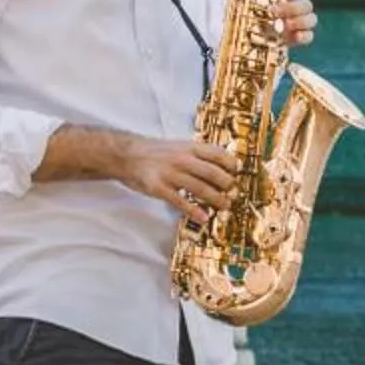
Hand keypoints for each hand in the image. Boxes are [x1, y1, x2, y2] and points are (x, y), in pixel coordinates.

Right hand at [118, 135, 237, 224]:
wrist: (127, 155)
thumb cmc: (156, 152)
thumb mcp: (178, 146)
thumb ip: (197, 154)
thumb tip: (222, 165)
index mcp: (188, 147)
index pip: (216, 153)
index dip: (230, 164)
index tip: (237, 173)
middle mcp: (182, 159)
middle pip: (212, 172)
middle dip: (226, 184)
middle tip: (232, 192)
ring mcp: (170, 174)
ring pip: (199, 188)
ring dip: (215, 199)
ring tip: (225, 206)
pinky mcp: (159, 188)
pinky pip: (180, 201)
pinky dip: (194, 211)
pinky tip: (204, 218)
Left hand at [224, 0, 317, 50]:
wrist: (242, 28)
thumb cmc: (247, 3)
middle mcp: (292, 3)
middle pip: (306, 2)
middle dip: (291, 7)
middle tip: (272, 11)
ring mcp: (296, 21)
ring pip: (311, 18)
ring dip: (299, 21)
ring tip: (281, 26)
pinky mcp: (295, 36)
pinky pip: (308, 36)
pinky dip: (303, 36)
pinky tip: (292, 37)